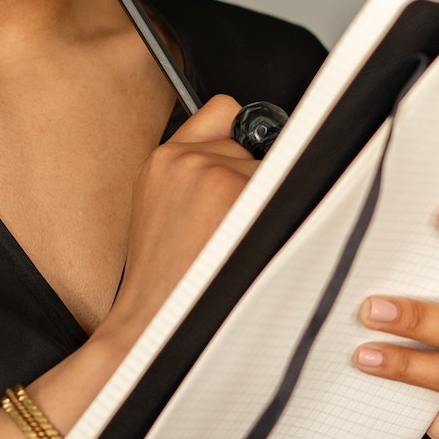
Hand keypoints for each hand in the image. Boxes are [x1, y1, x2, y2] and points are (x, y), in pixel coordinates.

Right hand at [94, 95, 257, 350]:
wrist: (153, 326)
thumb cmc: (167, 279)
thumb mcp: (164, 209)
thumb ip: (196, 169)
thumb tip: (250, 148)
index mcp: (163, 160)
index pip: (224, 112)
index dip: (242, 138)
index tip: (253, 154)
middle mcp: (186, 159)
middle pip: (255, 145)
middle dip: (253, 181)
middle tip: (234, 226)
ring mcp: (213, 174)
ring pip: (272, 171)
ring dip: (266, 204)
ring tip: (239, 243)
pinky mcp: (238, 194)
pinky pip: (285, 190)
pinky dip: (280, 219)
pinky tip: (253, 246)